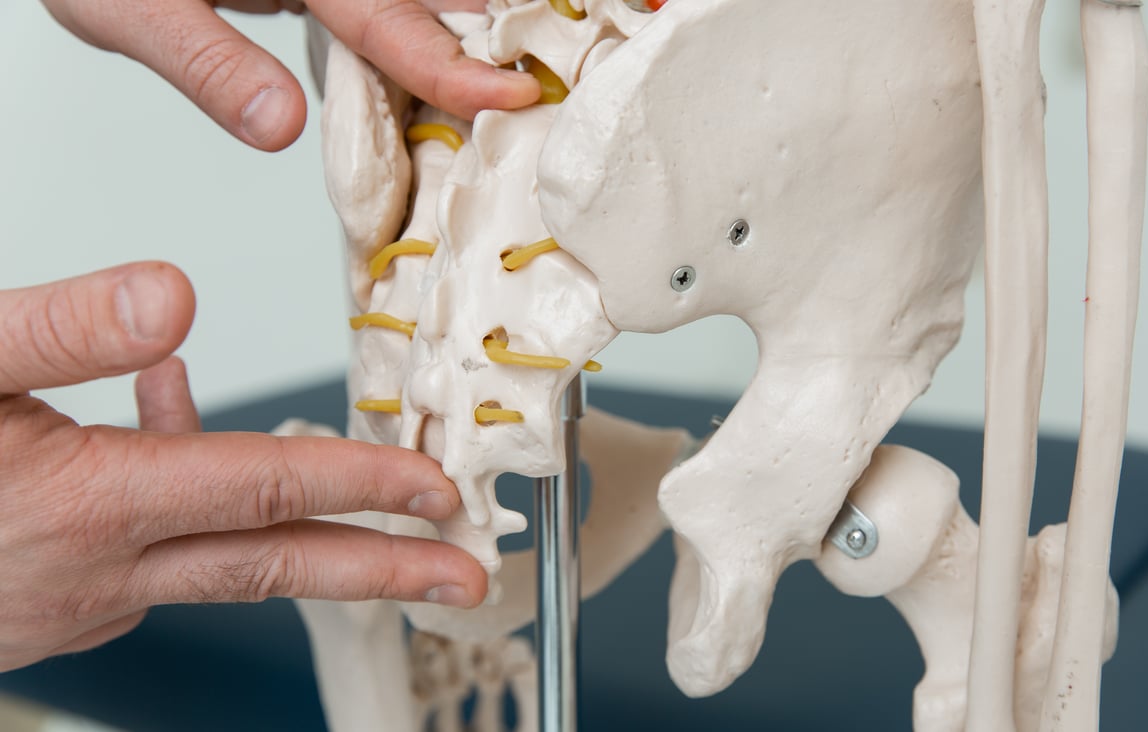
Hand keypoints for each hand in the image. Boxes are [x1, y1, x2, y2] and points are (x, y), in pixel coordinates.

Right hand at [0, 262, 486, 671]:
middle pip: (272, 565)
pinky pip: (153, 561)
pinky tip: (161, 429)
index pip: (265, 489)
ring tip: (328, 475)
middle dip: (383, 570)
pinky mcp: (53, 615)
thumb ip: (65, 331)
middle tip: (464, 577)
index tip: (437, 491)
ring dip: (281, 523)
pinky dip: (186, 505)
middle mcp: (97, 574)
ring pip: (213, 561)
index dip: (362, 484)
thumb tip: (175, 300)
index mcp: (90, 505)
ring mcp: (76, 606)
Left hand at [40, 0, 539, 150]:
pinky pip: (398, 8)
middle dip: (511, 17)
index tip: (516, 97)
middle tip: (587, 45)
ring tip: (562, 39)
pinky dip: (447, 26)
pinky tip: (486, 37)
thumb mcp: (126, 10)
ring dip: (490, 15)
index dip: (452, 67)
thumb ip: (207, 63)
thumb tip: (282, 126)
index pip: (388, 23)